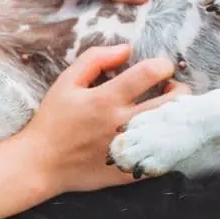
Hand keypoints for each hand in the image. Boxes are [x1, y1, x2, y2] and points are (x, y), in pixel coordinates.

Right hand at [12, 44, 187, 195]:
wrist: (40, 165)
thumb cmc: (53, 120)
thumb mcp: (66, 82)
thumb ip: (95, 59)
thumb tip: (127, 48)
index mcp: (105, 99)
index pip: (150, 73)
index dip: (163, 65)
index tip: (161, 67)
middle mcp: (120, 123)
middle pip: (171, 102)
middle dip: (179, 90)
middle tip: (171, 88)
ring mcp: (128, 148)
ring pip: (171, 128)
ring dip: (177, 115)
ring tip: (169, 110)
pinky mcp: (131, 170)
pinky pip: (164, 156)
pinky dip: (169, 142)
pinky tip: (161, 134)